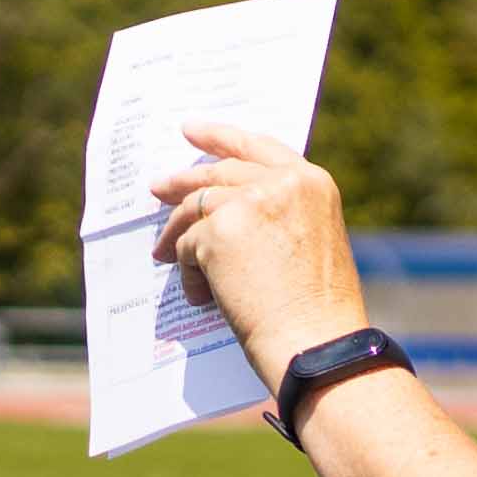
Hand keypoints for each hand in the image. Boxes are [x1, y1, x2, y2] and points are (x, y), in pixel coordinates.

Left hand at [150, 130, 367, 382]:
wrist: (317, 345)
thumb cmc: (318, 311)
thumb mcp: (313, 243)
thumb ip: (279, 215)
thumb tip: (225, 210)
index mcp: (312, 182)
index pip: (258, 146)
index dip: (221, 136)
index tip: (191, 131)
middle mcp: (282, 183)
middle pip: (218, 171)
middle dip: (182, 181)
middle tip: (157, 188)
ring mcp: (249, 203)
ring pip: (195, 207)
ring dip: (178, 235)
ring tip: (164, 255)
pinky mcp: (219, 231)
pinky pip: (188, 245)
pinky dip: (189, 271)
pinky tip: (199, 295)